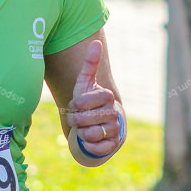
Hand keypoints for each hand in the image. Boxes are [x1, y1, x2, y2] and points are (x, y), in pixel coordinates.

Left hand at [66, 40, 120, 156]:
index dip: (75, 104)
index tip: (78, 103)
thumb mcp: (85, 83)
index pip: (82, 102)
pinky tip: (90, 139)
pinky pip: (97, 148)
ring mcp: (115, 129)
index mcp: (107, 96)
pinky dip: (89, 145)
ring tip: (84, 127)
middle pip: (84, 119)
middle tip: (78, 117)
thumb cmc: (88, 101)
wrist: (97, 123)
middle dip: (76, 119)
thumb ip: (90, 63)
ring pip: (90, 134)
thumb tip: (96, 42)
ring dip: (82, 132)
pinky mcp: (113, 145)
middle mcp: (114, 113)